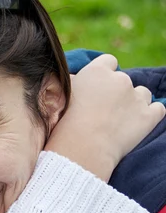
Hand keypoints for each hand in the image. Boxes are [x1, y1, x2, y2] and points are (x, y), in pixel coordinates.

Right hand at [44, 54, 165, 180]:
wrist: (82, 147)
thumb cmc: (64, 123)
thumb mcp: (60, 96)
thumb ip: (71, 82)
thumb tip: (74, 79)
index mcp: (97, 71)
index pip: (108, 61)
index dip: (104, 74)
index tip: (97, 88)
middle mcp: (120, 79)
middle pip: (123, 80)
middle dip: (116, 92)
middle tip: (102, 111)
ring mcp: (137, 97)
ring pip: (142, 93)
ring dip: (134, 102)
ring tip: (118, 120)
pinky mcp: (149, 116)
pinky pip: (158, 109)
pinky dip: (150, 114)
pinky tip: (137, 124)